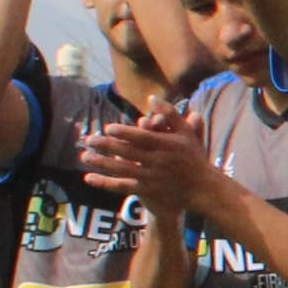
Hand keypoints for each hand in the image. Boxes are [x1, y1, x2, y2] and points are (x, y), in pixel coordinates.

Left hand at [78, 104, 212, 214]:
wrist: (202, 188)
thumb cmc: (194, 157)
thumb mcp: (187, 132)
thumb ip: (170, 114)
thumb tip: (151, 97)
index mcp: (167, 145)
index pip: (142, 138)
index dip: (125, 133)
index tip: (108, 128)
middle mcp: (158, 161)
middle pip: (129, 152)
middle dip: (107, 146)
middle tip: (89, 140)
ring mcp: (152, 177)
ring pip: (122, 169)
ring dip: (102, 163)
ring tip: (85, 156)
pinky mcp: (147, 190)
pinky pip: (123, 186)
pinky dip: (105, 183)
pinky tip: (89, 178)